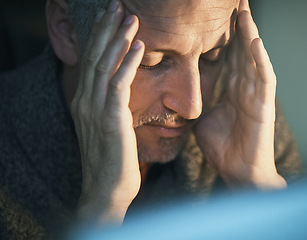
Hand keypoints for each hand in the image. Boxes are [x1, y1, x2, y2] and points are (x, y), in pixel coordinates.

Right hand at [70, 1, 143, 222]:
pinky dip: (127, 64)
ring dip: (117, 39)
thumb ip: (111, 106)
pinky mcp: (110, 121)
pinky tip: (138, 46)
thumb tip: (121, 90)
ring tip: (128, 17)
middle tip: (116, 4)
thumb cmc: (113, 159)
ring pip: (104, 66)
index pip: (92, 61)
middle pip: (95, 57)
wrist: (107, 190)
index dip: (100, 36)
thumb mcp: (109, 127)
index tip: (111, 16)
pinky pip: (118, 86)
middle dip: (106, 29)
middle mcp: (86, 101)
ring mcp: (95, 111)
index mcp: (85, 102)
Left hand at [194, 0, 285, 188]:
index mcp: (231, 90)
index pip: (228, 56)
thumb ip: (197, 107)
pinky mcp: (263, 105)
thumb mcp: (203, 122)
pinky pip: (263, 78)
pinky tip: (254, 41)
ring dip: (249, 33)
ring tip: (244, 10)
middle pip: (241, 50)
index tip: (217, 16)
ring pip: (253, 58)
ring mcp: (255, 94)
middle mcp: (245, 87)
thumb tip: (179, 101)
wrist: (238, 172)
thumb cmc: (223, 148)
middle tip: (235, 1)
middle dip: (238, 25)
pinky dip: (260, 59)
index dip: (224, 36)